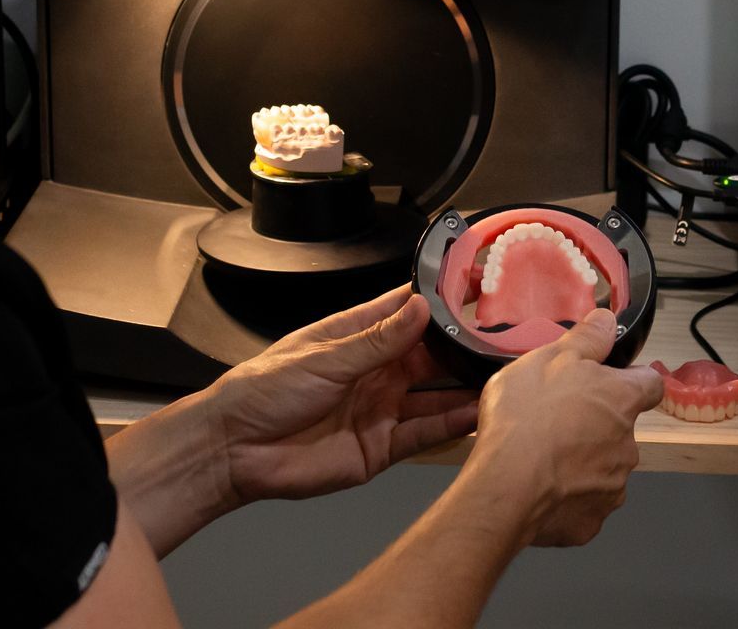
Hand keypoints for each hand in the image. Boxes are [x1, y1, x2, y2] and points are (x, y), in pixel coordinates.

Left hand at [207, 286, 479, 506]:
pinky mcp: (380, 447)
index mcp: (357, 336)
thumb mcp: (323, 357)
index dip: (441, 299)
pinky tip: (476, 413)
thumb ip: (377, 340)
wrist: (235, 451)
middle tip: (502, 340)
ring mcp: (381, 408)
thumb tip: (420, 310)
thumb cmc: (263, 391)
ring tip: (501, 378)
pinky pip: (423, 433)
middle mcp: (375, 370)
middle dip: (464, 348)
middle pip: (431, 355)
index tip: (477, 286)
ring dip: (465, 387)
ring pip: (434, 395)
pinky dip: (451, 424)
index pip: (408, 310)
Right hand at [463, 308, 664, 546]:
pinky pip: (584, 506)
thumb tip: (608, 320)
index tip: (612, 381)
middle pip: (621, 429)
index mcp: (621, 401)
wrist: (506, 485)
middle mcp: (627, 445)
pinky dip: (567, 498)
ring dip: (582, 462)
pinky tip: (540, 488)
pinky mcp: (591, 523)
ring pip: (603, 469)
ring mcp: (612, 487)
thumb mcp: (551, 357)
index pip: (650, 384)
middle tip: (556, 420)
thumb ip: (587, 338)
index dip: (632, 380)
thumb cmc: (527, 416)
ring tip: (542, 456)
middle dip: (596, 425)